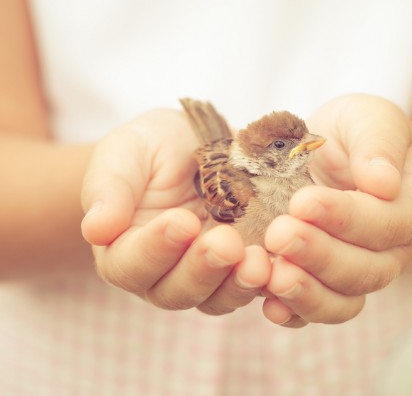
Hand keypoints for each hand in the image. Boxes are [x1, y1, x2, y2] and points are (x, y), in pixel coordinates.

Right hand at [80, 108, 270, 313]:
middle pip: (176, 291)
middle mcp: (164, 272)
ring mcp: (208, 274)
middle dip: (202, 270)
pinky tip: (285, 263)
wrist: (198, 145)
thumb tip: (95, 229)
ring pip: (218, 298)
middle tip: (227, 243)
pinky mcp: (244, 267)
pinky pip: (257, 287)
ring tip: (259, 260)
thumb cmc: (153, 148)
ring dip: (238, 283)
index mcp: (124, 249)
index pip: (131, 264)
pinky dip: (271, 281)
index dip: (155, 249)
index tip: (181, 222)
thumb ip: (109, 187)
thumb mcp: (126, 152)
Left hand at [262, 94, 411, 326]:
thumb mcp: (373, 119)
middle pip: (364, 270)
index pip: (384, 223)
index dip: (344, 217)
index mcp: (408, 208)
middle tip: (279, 235)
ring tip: (272, 277)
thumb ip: (380, 144)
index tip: (302, 201)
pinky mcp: (327, 285)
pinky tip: (269, 305)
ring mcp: (359, 274)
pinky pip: (318, 310)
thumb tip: (383, 183)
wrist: (345, 156)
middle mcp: (390, 251)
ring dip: (307, 293)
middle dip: (320, 255)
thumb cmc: (360, 134)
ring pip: (343, 301)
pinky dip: (294, 313)